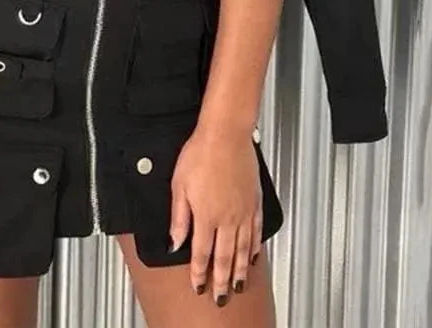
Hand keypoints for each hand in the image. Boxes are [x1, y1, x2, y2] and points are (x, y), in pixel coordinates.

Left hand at [169, 126, 262, 305]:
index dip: (199, 272)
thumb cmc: (200, 153)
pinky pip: (256, 231)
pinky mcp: (254, 201)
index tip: (199, 286)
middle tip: (221, 297)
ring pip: (242, 249)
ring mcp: (243, 211)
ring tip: (238, 285)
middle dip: (222, 280)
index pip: (202, 253)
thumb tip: (175, 242)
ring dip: (239, 270)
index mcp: (206, 216)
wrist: (225, 134)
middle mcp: (227, 218)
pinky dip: (254, 247)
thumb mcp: (179, 185)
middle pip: (225, 257)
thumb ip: (178, 217)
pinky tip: (253, 256)